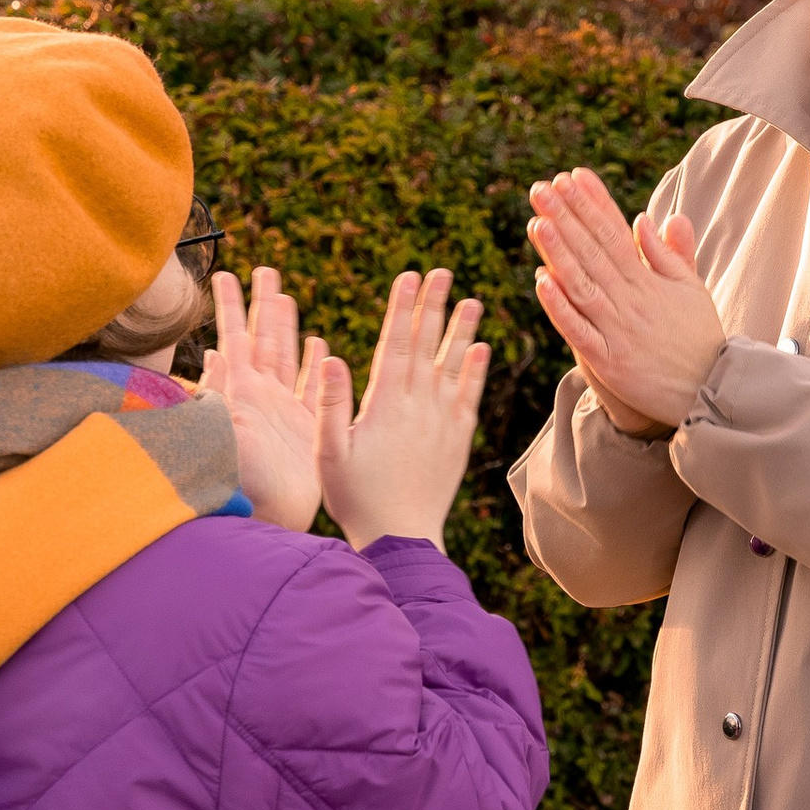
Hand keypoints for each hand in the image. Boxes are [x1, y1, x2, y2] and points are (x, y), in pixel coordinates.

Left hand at [202, 267, 327, 533]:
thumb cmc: (238, 479)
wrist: (266, 516)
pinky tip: (315, 343)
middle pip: (263, 337)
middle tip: (264, 269)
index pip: (233, 337)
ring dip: (286, 326)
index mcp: (239, 391)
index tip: (224, 274)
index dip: (229, 306)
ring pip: (286, 355)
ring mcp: (282, 409)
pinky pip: (310, 387)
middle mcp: (260, 394)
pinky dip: (312, 364)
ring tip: (285, 296)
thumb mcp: (222, 433)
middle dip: (263, 304)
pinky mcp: (305, 425)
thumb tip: (215, 353)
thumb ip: (218, 395)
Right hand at [313, 268, 488, 550]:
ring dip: (462, 331)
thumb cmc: (355, 497)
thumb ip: (329, 403)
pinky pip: (469, 398)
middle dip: (433, 306)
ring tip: (471, 300)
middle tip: (442, 271)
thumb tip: (329, 356)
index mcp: (385, 405)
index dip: (403, 308)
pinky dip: (476, 372)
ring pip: (454, 366)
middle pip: (427, 346)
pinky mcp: (457, 440)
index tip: (409, 277)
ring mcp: (442, 423)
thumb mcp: (328, 451)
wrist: (401, 537)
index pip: (395, 344)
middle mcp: (418, 407)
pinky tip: (481, 350)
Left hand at [526, 168, 724, 433]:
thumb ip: (669, 254)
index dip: (593, 204)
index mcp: (650, 282)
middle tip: (541, 188)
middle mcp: (633, 301)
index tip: (572, 176)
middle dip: (567, 218)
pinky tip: (541, 281)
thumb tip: (648, 217)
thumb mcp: (692, 290)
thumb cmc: (699, 340)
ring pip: (584, 285)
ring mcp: (620, 331)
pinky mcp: (610, 362)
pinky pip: (580, 331)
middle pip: (595, 253)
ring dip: (559, 253)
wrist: (711, 393)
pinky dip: (561, 307)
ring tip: (538, 221)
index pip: (616, 234)